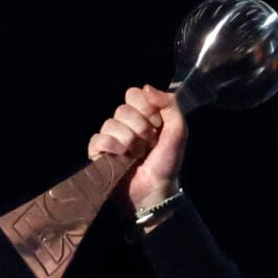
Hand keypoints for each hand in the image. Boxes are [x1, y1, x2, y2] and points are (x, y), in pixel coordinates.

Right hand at [87, 84, 187, 213]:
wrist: (156, 191)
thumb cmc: (167, 163)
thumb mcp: (178, 131)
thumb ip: (170, 105)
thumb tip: (147, 87)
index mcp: (142, 116)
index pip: (134, 94)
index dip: (146, 107)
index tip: (157, 124)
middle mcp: (125, 124)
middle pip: (123, 109)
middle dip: (141, 127)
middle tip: (149, 143)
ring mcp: (110, 138)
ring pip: (111, 123)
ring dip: (129, 140)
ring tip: (138, 154)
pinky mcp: (98, 153)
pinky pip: (98, 139)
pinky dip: (113, 147)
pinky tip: (122, 157)